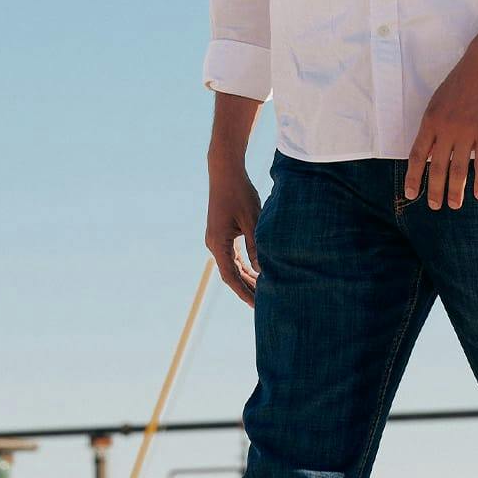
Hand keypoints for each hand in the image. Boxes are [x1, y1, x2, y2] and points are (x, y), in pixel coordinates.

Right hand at [205, 154, 261, 306]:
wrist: (225, 172)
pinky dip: (243, 264)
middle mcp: (214, 243)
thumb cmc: (240, 193)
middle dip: (246, 288)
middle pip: (230, 273)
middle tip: (264, 302)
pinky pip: (232, 255)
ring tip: (262, 291)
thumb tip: (262, 272)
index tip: (257, 305)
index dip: (244, 292)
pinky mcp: (221, 232)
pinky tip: (256, 272)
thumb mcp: (252, 221)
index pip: (231, 276)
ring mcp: (216, 238)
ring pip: (231, 265)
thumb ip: (256, 247)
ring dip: (245, 277)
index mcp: (219, 243)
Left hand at [403, 38, 477, 207]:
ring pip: (459, 168)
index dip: (414, 176)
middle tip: (434, 206)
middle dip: (434, 189)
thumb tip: (428, 151)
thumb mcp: (439, 100)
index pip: (418, 154)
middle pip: (437, 166)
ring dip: (456, 190)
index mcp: (431, 119)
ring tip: (454, 205)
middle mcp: (447, 127)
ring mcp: (468, 130)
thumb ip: (434, 125)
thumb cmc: (461, 81)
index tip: (411, 192)